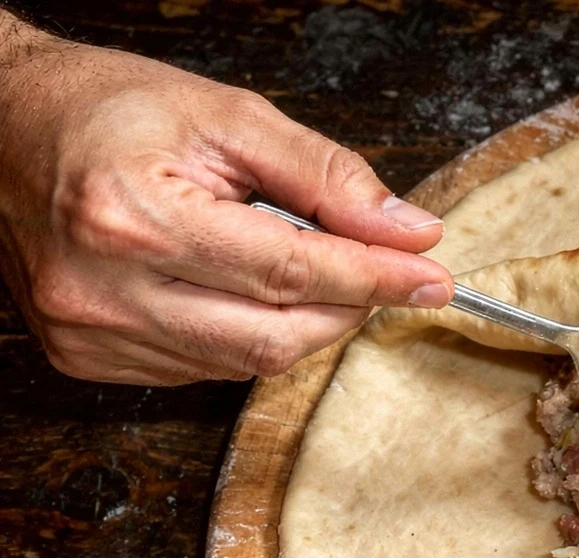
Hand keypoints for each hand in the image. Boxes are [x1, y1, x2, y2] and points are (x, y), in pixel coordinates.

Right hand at [0, 23, 453, 384]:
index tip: (433, 278)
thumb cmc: (106, 109)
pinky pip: (204, 368)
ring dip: (296, 320)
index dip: (374, 278)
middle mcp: (105, 287)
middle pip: (276, 335)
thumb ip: (326, 177)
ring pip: (247, 360)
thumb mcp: (227, 116)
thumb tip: (409, 232)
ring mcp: (90, 332)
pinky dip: (244, 334)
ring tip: (288, 260)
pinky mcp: (85, 357)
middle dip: (344, 306)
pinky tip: (233, 286)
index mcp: (133, 215)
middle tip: (378, 271)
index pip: (291, 271)